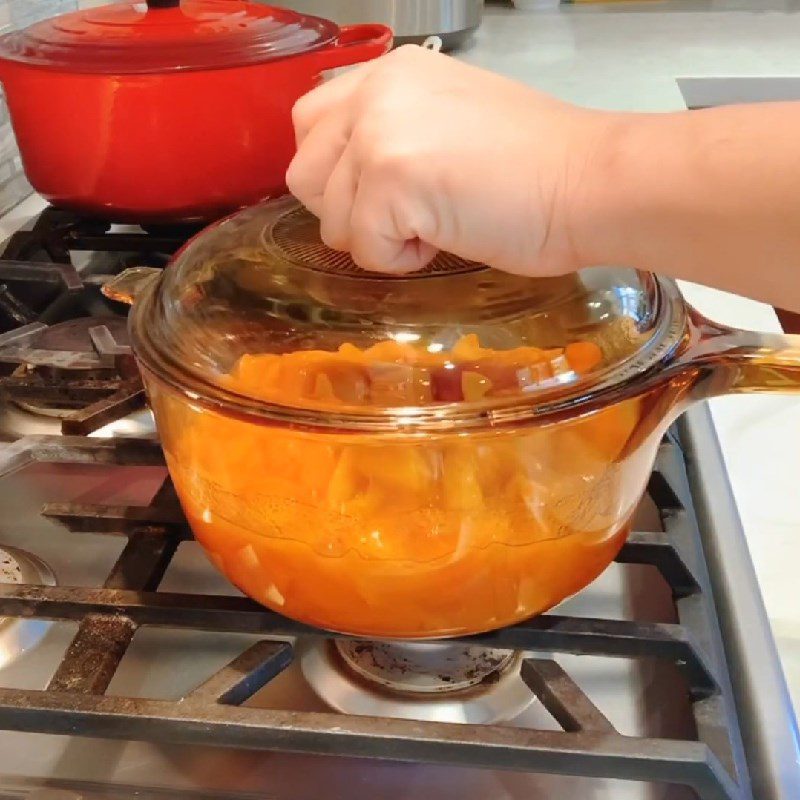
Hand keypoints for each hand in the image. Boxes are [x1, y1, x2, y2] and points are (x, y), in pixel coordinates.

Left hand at [286, 45, 612, 275]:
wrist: (589, 183)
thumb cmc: (538, 165)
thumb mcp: (450, 122)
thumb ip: (394, 134)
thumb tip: (356, 179)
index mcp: (390, 74)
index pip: (310, 124)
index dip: (336, 173)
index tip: (379, 193)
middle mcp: (374, 93)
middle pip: (304, 174)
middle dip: (347, 211)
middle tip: (406, 216)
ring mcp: (378, 134)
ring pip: (330, 219)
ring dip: (379, 237)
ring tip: (439, 222)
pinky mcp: (390, 180)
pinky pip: (364, 249)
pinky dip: (403, 259)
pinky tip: (448, 235)